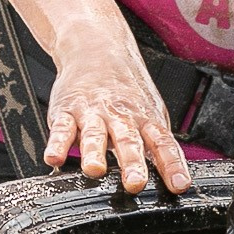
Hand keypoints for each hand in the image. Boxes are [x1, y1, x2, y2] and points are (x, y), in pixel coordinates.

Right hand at [45, 26, 192, 194]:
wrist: (95, 49)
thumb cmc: (125, 89)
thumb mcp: (149, 112)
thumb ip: (156, 145)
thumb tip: (171, 180)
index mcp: (145, 118)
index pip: (163, 143)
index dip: (172, 164)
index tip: (179, 184)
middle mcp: (120, 116)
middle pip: (128, 141)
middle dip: (132, 163)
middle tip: (135, 183)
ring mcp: (92, 113)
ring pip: (94, 135)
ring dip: (94, 153)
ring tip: (95, 170)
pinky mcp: (66, 111)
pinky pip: (61, 129)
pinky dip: (57, 144)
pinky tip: (53, 158)